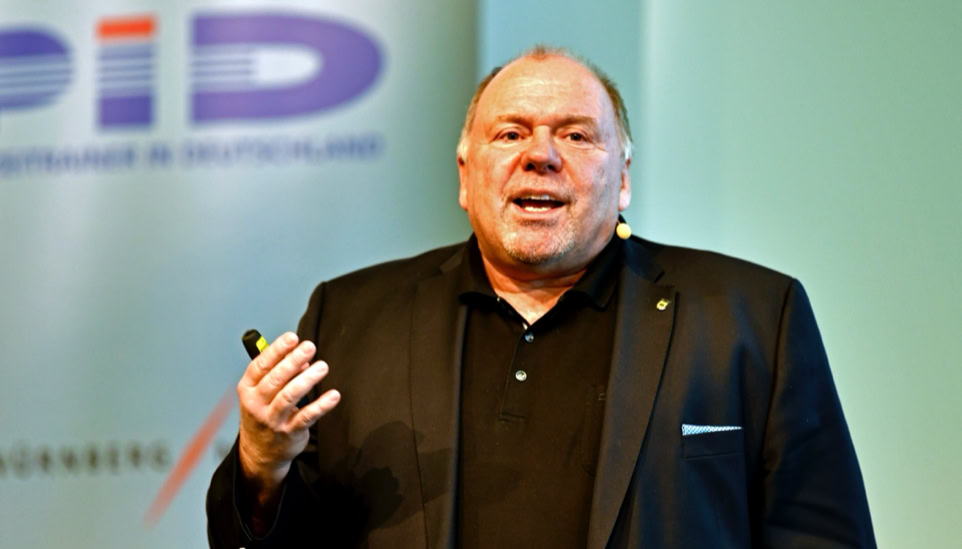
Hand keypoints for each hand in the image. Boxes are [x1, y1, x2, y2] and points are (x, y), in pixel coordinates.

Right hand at [236, 332, 340, 490]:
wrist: (259, 453)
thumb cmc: (263, 414)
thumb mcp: (262, 392)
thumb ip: (280, 373)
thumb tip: (302, 358)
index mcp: (248, 389)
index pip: (260, 365)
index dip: (277, 350)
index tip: (293, 337)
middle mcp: (257, 404)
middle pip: (275, 379)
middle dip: (293, 361)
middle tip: (310, 347)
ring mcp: (272, 420)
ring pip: (290, 396)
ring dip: (307, 379)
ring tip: (322, 367)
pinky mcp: (289, 432)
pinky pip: (307, 417)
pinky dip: (321, 405)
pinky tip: (333, 395)